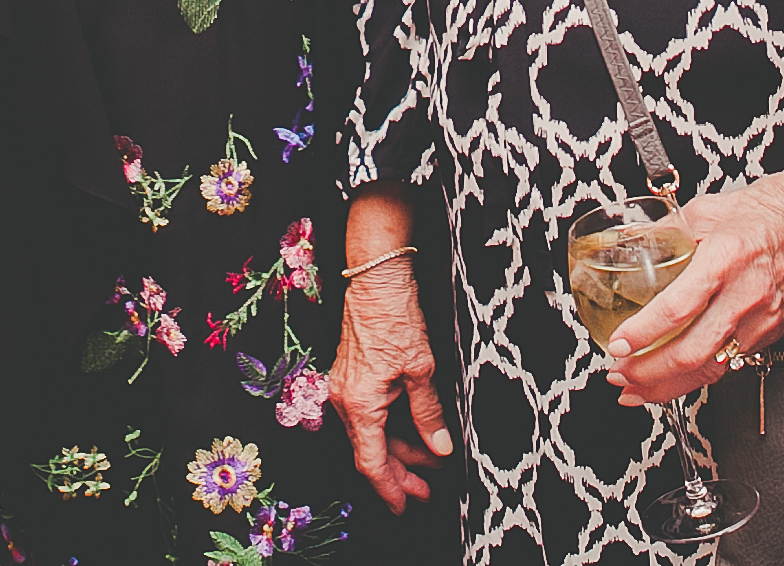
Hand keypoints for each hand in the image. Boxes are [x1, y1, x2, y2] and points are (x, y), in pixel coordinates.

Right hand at [329, 266, 453, 509]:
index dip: (390, 489)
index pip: (372, 463)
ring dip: (398, 450)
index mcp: (359, 405)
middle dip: (400, 474)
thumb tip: (439, 448)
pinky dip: (390, 429)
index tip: (406, 507)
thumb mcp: (420, 369)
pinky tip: (414, 432)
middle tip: (428, 491)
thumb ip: (429, 413)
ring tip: (430, 461)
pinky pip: (369, 415)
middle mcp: (344, 401)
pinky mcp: (350, 378)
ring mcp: (344, 389)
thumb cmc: (394, 315)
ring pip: (371, 434)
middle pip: (371, 452)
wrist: (375, 277)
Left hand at [602, 177, 783, 407]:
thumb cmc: (769, 210)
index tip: (618, 343)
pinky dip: (698, 376)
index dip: (643, 333)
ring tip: (638, 389)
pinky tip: (676, 378)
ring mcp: (761, 320)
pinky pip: (730, 364)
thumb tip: (630, 243)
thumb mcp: (706, 210)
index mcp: (724, 260)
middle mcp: (744, 296)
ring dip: (669, 385)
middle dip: (648, 372)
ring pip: (711, 369)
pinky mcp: (771, 333)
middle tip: (619, 374)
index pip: (676, 309)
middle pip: (691, 353)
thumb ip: (666, 232)